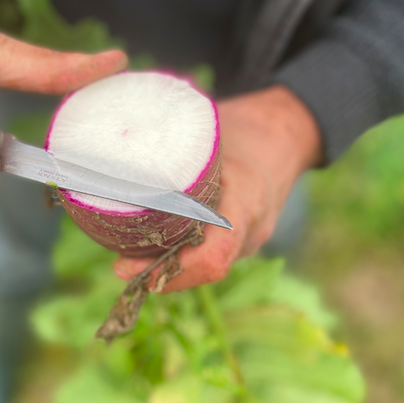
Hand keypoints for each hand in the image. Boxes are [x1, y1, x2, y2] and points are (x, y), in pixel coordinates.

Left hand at [114, 85, 322, 291]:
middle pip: (204, 269)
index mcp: (246, 199)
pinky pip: (209, 257)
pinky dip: (179, 258)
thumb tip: (121, 143)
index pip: (214, 254)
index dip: (172, 270)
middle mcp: (251, 229)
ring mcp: (248, 239)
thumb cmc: (246, 128)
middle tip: (118, 266)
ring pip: (205, 268)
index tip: (130, 266)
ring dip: (167, 269)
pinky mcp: (239, 240)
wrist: (285, 136)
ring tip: (126, 260)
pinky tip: (149, 250)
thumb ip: (176, 146)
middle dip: (161, 274)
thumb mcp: (212, 131)